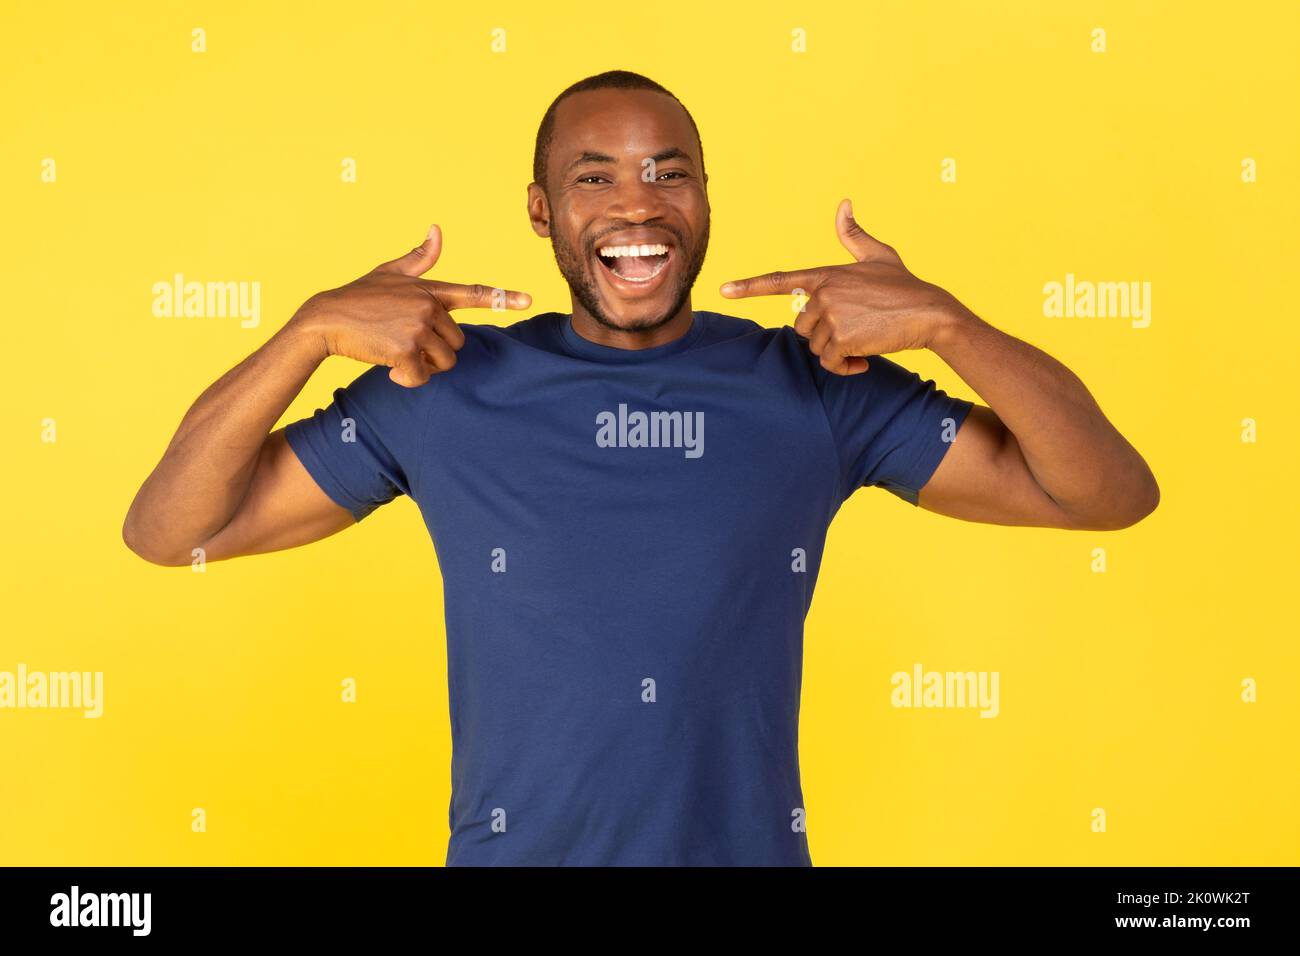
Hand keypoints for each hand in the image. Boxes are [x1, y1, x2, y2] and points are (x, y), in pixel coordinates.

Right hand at [289, 224, 532, 386]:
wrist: (323, 320)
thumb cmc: (357, 297)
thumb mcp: (389, 272)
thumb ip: (419, 258)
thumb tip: (437, 229)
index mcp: (429, 290)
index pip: (474, 293)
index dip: (503, 297)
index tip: (529, 300)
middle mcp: (428, 306)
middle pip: (457, 343)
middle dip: (436, 351)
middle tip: (407, 345)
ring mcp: (417, 327)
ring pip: (444, 362)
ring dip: (424, 367)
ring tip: (397, 353)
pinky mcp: (404, 350)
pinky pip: (422, 377)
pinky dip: (407, 380)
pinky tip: (389, 368)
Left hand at [719, 199, 960, 374]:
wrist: (931, 313)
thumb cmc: (905, 285)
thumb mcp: (878, 255)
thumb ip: (853, 235)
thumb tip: (843, 203)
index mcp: (826, 274)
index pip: (779, 280)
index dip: (749, 287)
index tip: (723, 290)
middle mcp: (823, 293)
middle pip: (802, 327)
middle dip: (825, 335)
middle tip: (856, 329)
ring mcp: (831, 316)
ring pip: (816, 347)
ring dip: (838, 352)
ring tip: (865, 340)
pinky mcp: (841, 338)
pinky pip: (830, 363)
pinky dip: (846, 367)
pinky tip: (865, 360)